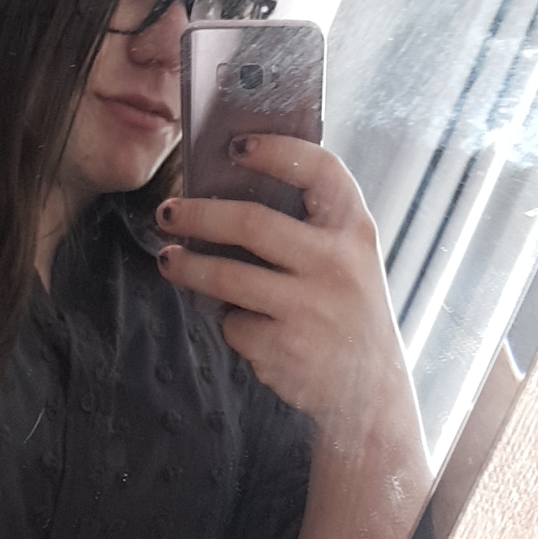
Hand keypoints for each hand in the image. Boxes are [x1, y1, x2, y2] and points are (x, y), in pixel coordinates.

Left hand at [156, 132, 430, 538]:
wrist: (369, 392)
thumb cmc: (345, 310)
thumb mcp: (346, 261)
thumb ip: (307, 226)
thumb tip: (227, 188)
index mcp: (355, 231)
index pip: (319, 170)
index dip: (275, 151)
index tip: (234, 146)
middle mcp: (337, 264)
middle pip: (252, 223)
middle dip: (199, 215)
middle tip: (168, 213)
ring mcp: (310, 308)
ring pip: (228, 278)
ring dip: (188, 268)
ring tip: (168, 261)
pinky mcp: (285, 348)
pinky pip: (235, 326)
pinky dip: (232, 326)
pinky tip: (249, 330)